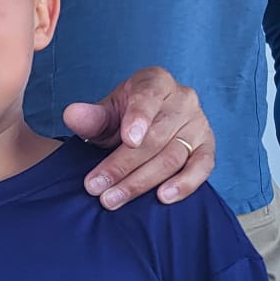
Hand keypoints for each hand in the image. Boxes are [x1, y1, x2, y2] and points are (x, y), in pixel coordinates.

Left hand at [64, 67, 214, 208]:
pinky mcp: (207, 147)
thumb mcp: (106, 114)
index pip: (148, 97)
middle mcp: (183, 99)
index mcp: (155, 81)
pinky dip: (184, 184)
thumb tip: (72, 115)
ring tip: (112, 199)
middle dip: (122, 165)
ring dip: (141, 182)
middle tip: (96, 187)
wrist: (147, 126)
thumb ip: (91, 117)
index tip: (127, 140)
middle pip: (155, 137)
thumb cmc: (125, 118)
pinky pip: (202, 167)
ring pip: (172, 156)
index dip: (138, 118)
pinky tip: (163, 198)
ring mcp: (198, 124)